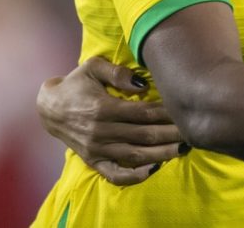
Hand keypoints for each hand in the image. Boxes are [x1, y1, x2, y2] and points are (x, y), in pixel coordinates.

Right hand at [37, 57, 184, 185]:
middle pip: (144, 136)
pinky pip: (115, 175)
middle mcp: (101, 131)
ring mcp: (97, 149)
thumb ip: (117, 72)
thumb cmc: (76, 83)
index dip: (166, 113)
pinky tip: (154, 170)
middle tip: (193, 131)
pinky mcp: (93, 161)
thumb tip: (142, 83)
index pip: (143, 113)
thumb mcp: (93, 66)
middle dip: (171, 134)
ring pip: (135, 156)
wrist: (49, 107)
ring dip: (161, 154)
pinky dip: (135, 176)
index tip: (185, 110)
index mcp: (103, 107)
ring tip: (183, 149)